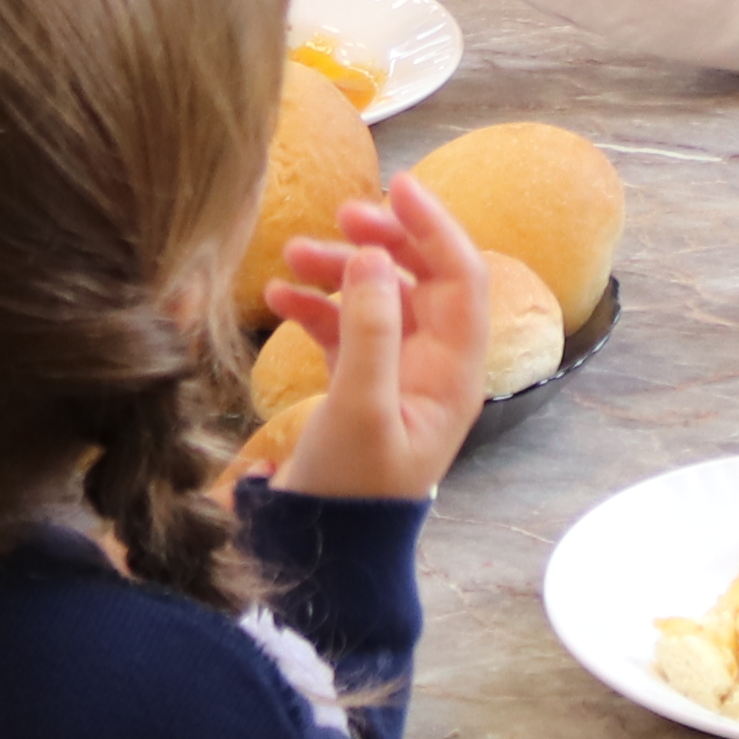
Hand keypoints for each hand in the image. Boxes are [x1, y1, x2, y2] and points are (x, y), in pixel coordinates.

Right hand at [269, 170, 488, 503]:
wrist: (323, 553)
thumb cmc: (350, 490)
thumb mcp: (360, 408)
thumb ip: (369, 330)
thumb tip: (372, 256)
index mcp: (454, 372)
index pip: (461, 277)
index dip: (434, 227)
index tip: (396, 185)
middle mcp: (433, 368)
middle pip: (420, 279)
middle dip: (382, 241)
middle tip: (339, 214)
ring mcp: (397, 375)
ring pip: (377, 299)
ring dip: (339, 270)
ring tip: (290, 256)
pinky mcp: (361, 387)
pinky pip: (345, 329)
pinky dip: (315, 307)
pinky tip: (277, 298)